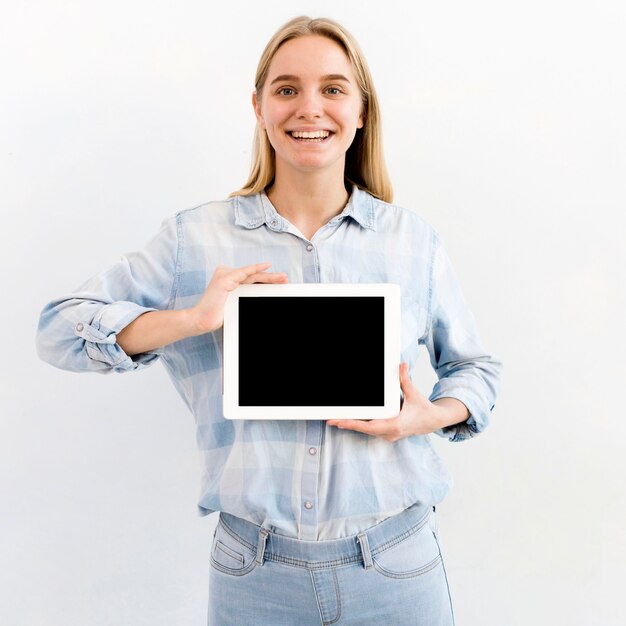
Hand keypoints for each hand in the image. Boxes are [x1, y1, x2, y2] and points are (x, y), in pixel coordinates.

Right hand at [190, 263, 287, 333]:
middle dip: (271, 278)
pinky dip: (255, 269)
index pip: (252, 280)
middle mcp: (227, 274)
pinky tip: (266, 266)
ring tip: (282, 278)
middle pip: (254, 276)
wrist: (201, 320)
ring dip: (269, 276)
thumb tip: (264, 295)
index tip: (281, 283)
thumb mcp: (236, 304)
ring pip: (252, 275)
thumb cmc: (218, 315)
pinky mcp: (224, 279)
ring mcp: (225, 275)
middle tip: (285, 279)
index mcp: (230, 279)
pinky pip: (244, 273)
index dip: (267, 280)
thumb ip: (246, 297)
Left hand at [326, 363, 467, 441]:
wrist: (434, 422)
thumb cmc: (424, 409)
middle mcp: (390, 433)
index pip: (369, 426)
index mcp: (395, 425)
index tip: (340, 422)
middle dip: (347, 424)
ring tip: (335, 419)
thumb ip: (405, 379)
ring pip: (366, 430)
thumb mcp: (414, 394)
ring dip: (352, 425)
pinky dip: (360, 425)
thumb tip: (401, 365)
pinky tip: (350, 420)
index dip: (353, 424)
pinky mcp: (388, 433)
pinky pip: (371, 430)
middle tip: (330, 420)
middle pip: (364, 429)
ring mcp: (389, 435)